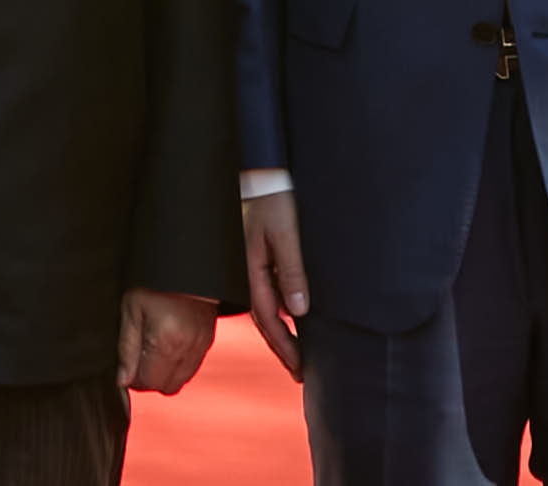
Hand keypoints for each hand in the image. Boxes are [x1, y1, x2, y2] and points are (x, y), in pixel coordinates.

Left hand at [117, 288, 216, 396]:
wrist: (185, 260)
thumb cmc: (154, 280)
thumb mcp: (131, 309)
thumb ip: (126, 348)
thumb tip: (122, 380)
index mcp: (167, 342)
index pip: (149, 383)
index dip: (133, 378)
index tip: (127, 363)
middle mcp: (188, 348)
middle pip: (167, 387)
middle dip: (150, 378)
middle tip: (139, 355)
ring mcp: (202, 345)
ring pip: (182, 380)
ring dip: (166, 372)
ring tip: (153, 346)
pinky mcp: (208, 339)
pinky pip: (192, 366)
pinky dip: (179, 363)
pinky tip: (168, 343)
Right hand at [239, 189, 309, 380]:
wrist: (263, 174)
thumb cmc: (274, 201)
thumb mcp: (286, 235)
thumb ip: (292, 272)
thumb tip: (298, 312)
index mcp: (250, 271)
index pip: (267, 320)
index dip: (285, 346)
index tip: (300, 368)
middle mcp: (247, 273)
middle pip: (264, 320)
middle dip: (281, 347)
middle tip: (299, 371)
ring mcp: (251, 266)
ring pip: (265, 308)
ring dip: (280, 331)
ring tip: (297, 351)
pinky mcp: (258, 258)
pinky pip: (268, 292)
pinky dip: (279, 311)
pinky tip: (291, 316)